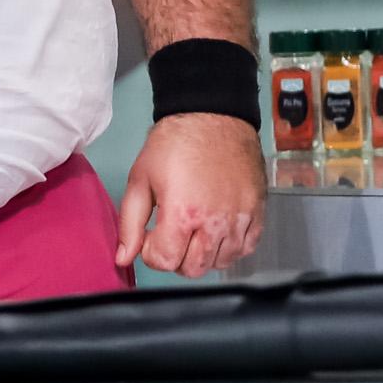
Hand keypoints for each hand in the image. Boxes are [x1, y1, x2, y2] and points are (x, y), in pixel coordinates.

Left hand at [115, 113, 267, 277]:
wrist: (213, 114)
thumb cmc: (176, 143)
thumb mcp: (140, 179)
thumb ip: (130, 223)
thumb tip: (124, 257)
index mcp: (182, 214)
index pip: (164, 261)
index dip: (151, 252)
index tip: (152, 235)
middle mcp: (214, 222)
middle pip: (193, 268)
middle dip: (176, 257)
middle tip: (172, 234)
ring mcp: (240, 218)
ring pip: (221, 263)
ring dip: (203, 254)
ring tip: (195, 231)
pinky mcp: (258, 210)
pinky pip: (247, 248)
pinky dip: (231, 247)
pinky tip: (219, 232)